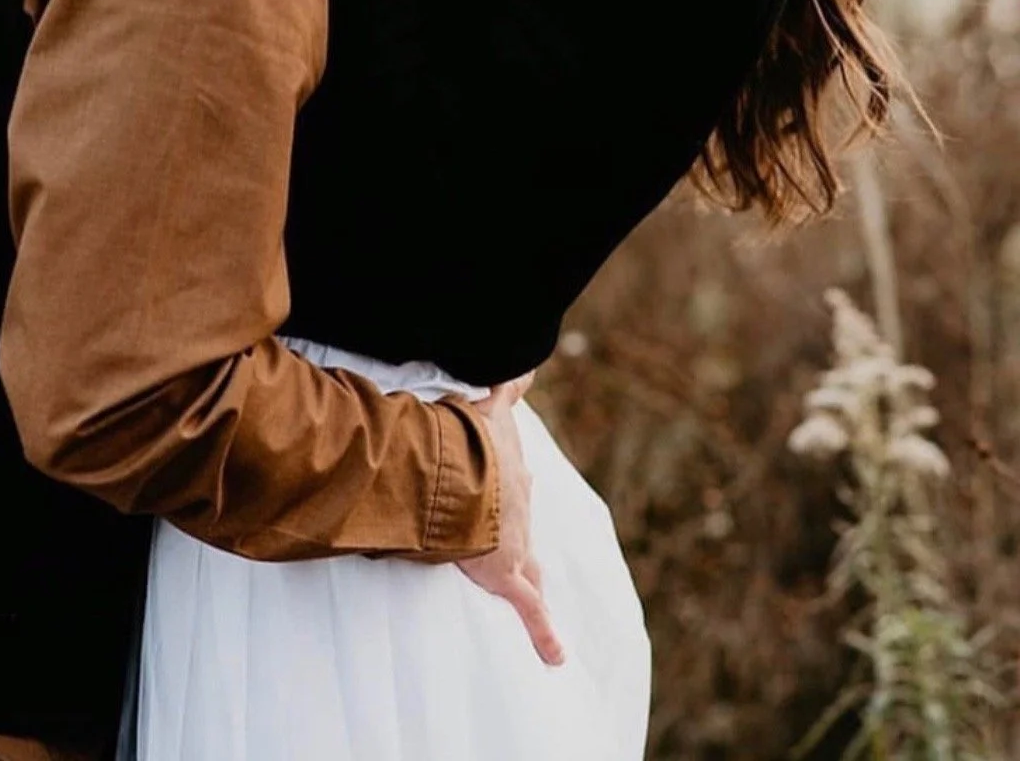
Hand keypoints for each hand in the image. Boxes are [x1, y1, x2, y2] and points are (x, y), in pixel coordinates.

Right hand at [457, 373, 564, 666]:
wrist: (461, 476)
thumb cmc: (464, 440)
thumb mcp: (488, 406)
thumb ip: (507, 386)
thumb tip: (527, 363)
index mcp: (508, 469)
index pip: (513, 476)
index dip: (507, 479)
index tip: (509, 476)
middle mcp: (517, 504)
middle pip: (522, 519)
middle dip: (517, 526)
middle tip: (511, 533)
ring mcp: (516, 542)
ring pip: (530, 565)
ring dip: (531, 576)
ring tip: (533, 586)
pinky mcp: (508, 575)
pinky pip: (531, 610)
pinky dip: (545, 633)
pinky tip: (557, 656)